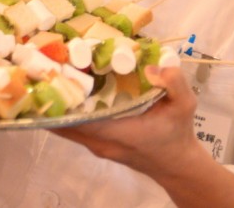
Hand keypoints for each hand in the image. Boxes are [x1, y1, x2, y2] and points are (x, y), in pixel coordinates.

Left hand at [52, 67, 199, 179]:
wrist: (176, 165)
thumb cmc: (177, 133)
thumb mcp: (184, 105)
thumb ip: (174, 83)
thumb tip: (151, 68)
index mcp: (120, 133)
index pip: (82, 120)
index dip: (64, 101)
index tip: (54, 77)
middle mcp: (102, 143)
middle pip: (66, 123)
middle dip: (55, 99)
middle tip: (49, 69)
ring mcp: (97, 147)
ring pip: (66, 129)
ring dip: (58, 107)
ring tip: (53, 77)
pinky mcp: (97, 145)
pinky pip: (74, 130)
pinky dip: (66, 114)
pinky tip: (66, 92)